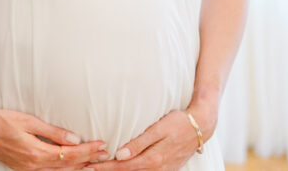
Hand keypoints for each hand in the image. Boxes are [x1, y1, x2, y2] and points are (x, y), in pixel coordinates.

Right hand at [0, 109, 108, 170]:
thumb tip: (75, 139)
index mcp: (37, 152)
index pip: (70, 154)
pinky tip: (72, 169)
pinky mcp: (25, 170)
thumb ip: (53, 132)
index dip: (88, 150)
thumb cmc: (4, 121)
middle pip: (69, 165)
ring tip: (95, 165)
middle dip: (88, 160)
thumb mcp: (29, 121)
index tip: (102, 144)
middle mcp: (35, 165)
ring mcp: (30, 170)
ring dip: (79, 168)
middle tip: (105, 154)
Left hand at [84, 110, 198, 170]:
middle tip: (87, 170)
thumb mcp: (158, 129)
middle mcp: (157, 168)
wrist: (200, 127)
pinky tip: (123, 170)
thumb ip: (139, 143)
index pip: (123, 166)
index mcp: (152, 158)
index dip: (105, 167)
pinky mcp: (166, 168)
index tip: (89, 166)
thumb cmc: (177, 123)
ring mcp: (162, 170)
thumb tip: (121, 155)